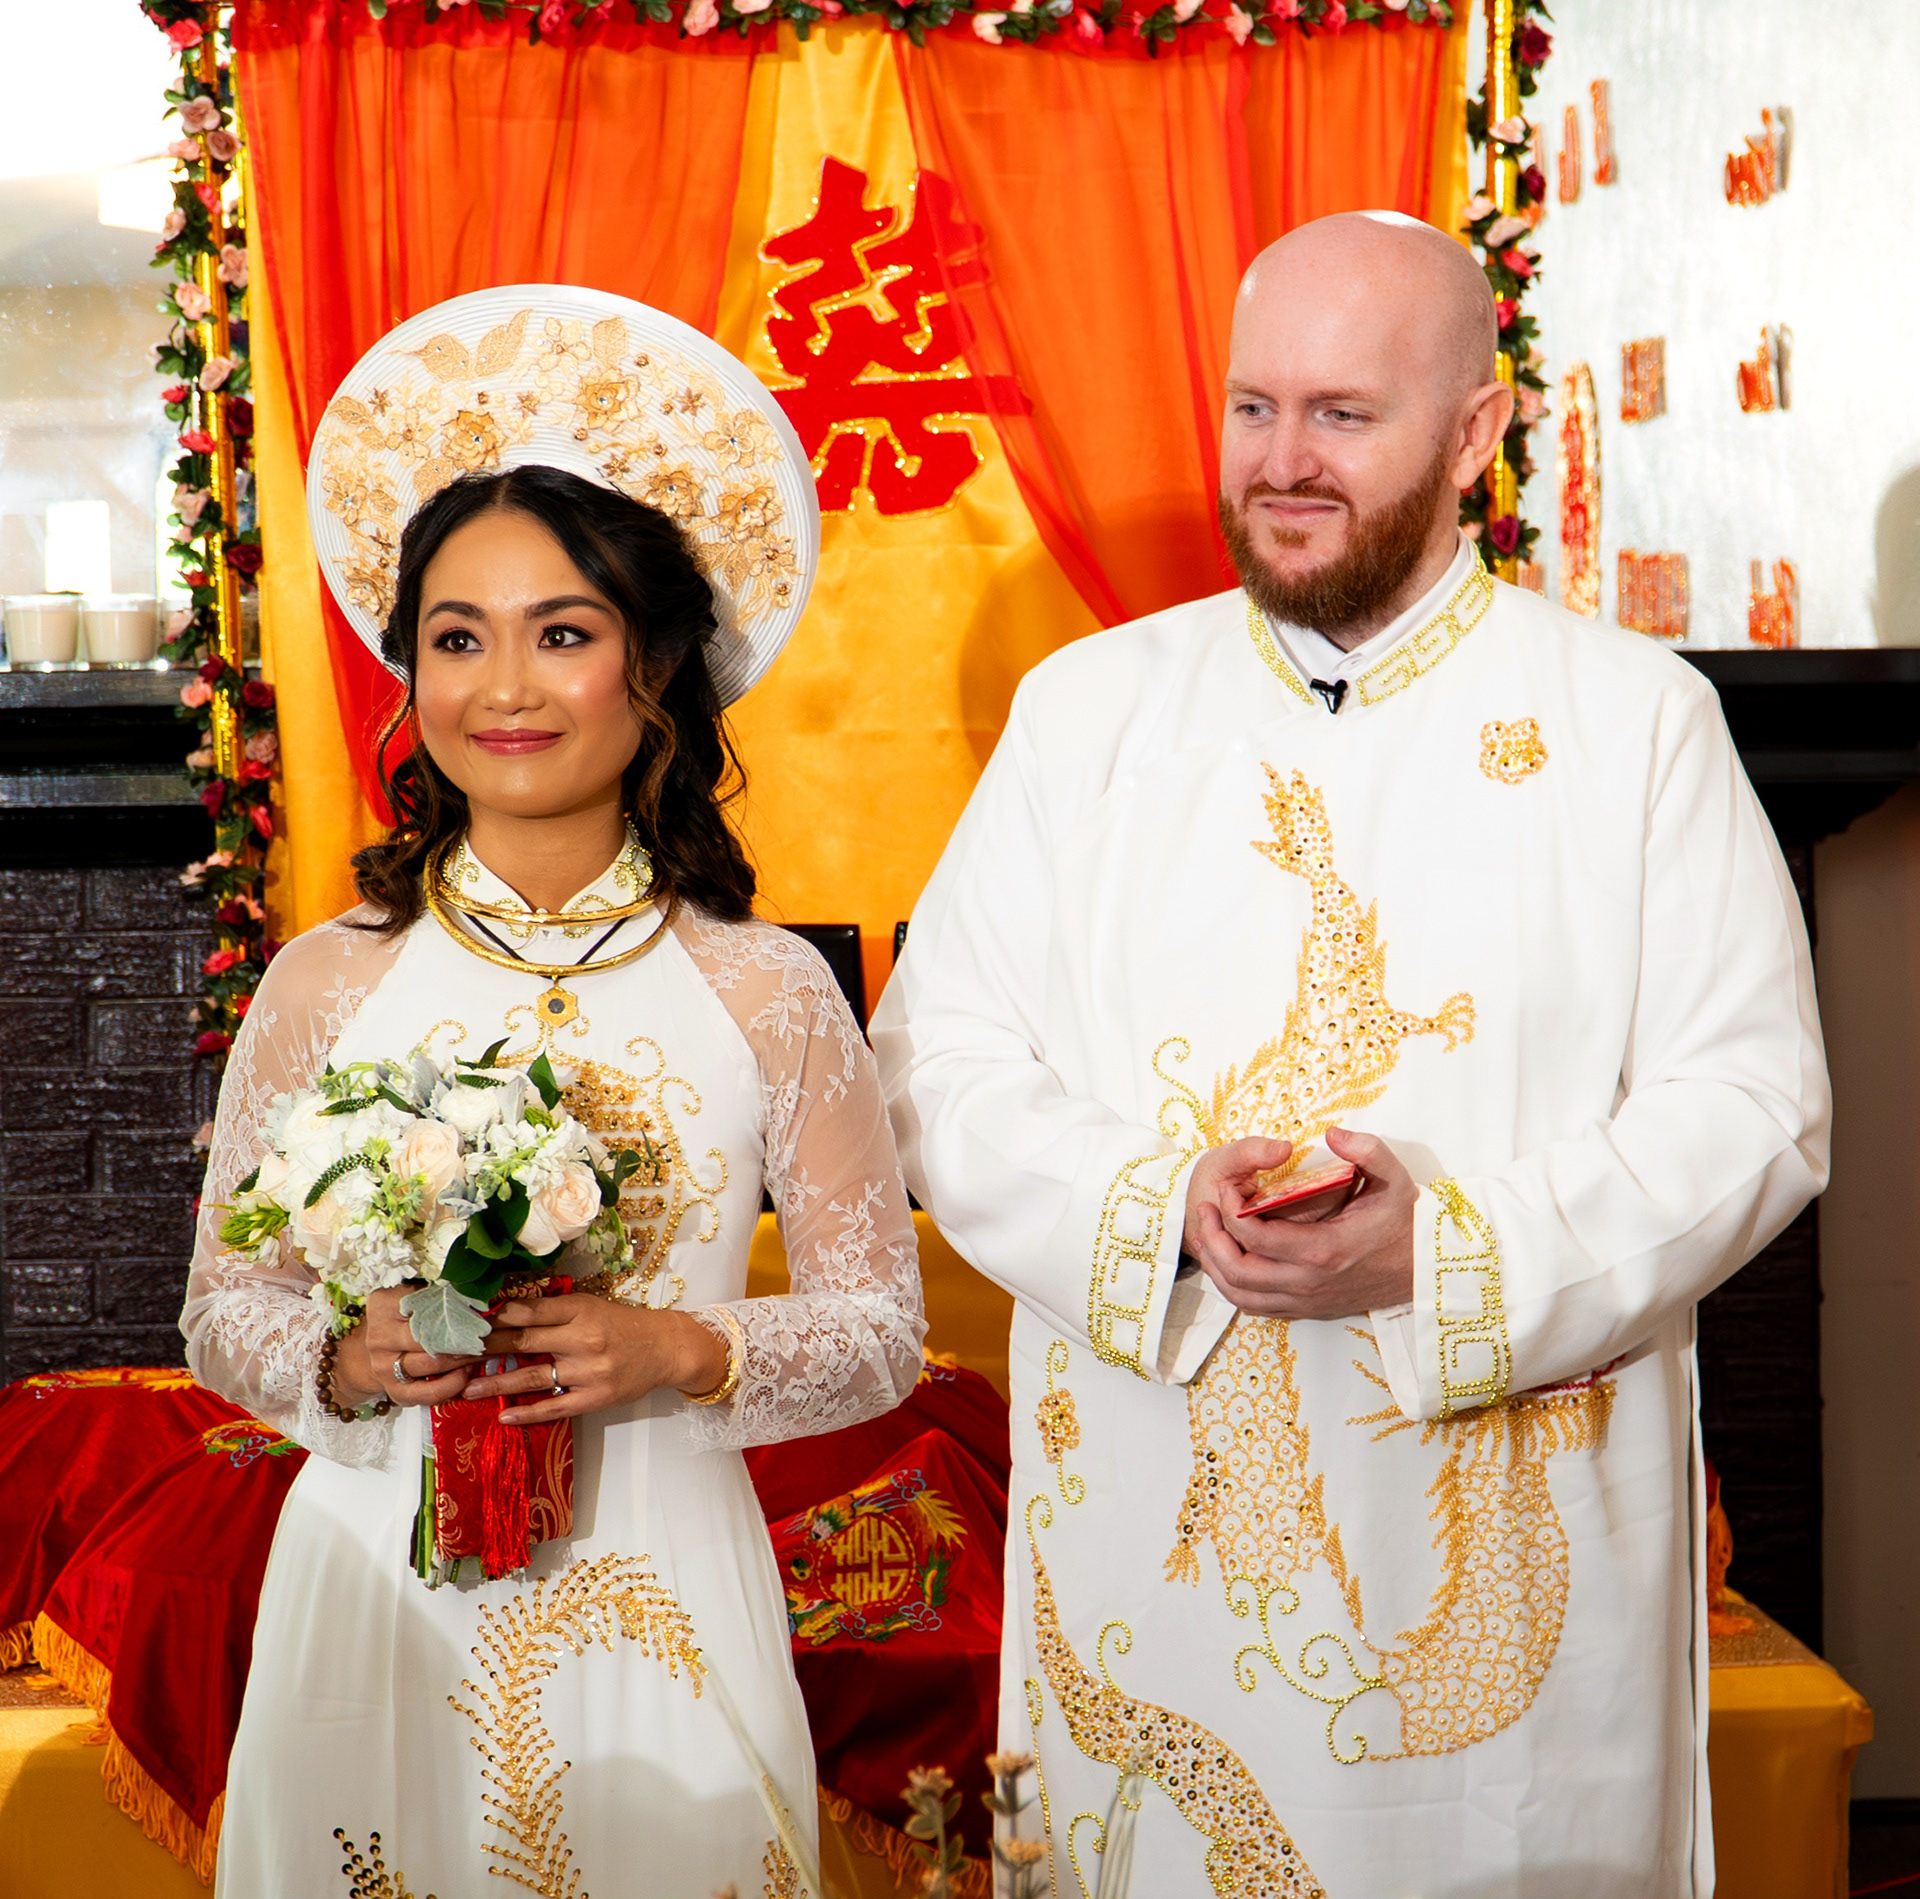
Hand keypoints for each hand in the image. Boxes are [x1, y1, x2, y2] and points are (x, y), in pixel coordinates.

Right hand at [330, 1286, 480, 1409]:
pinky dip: (450, 1386)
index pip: (426, 1306)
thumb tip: (474, 1290)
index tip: (482, 1309)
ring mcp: (383, 1367)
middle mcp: (379, 1337)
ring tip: (483, 1351)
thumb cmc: (403, 1317)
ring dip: (464, 1359)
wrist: (375, 1348)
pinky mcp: (393, 1390)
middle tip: (489, 1334)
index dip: (457, 1309)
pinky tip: (465, 1376)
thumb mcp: (414, 1294)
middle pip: (431, 1337)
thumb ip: (437, 1291)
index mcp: (384, 1305)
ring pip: (433, 1364)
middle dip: (465, 1337)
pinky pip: (425, 1394)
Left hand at [459, 1296, 730, 1424]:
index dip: (491, 1316)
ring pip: (532, 1376)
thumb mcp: (590, 1306)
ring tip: (465, 1389)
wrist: (666, 1348)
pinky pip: (554, 1407)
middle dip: (483, 1348)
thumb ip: (553, 1310)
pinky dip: (526, 1412)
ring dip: (495, 1383)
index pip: (527, 1311)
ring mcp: (588, 1371)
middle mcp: (583, 1339)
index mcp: (580, 1310)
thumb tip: (504, 1309)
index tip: (462, 1321)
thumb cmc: (623, 1324)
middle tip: (450, 1354)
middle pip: (522, 1341)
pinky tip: (503, 1415)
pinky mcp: (595, 1398)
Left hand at [1183, 1127, 1416, 1320]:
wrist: (1426, 1272)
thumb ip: (1367, 1150)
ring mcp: (1307, 1300)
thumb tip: (1333, 1133)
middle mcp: (1309, 1282)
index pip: (1255, 1236)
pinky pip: (1256, 1308)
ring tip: (1206, 1234)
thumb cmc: (1406, 1223)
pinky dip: (1233, 1288)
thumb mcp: (1395, 1179)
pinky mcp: (1307, 1310)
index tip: (1224, 1188)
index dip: (1229, 1211)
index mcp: (1324, 1249)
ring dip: (1215, 1266)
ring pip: (1241, 1295)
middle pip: (1238, 1270)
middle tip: (1204, 1209)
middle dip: (1212, 1237)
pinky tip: (1225, 1263)